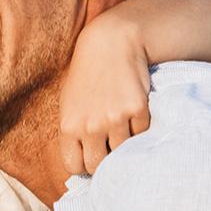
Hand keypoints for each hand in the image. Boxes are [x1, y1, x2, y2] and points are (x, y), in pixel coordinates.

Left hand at [59, 14, 152, 175]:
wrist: (111, 43)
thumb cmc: (87, 75)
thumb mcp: (68, 104)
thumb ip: (72, 133)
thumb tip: (81, 163)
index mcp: (68, 126)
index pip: (75, 167)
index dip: (84, 164)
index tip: (91, 155)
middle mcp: (90, 126)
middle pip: (99, 165)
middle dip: (105, 160)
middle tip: (109, 145)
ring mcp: (114, 118)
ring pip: (123, 151)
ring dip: (125, 142)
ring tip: (121, 122)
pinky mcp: (137, 109)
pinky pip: (142, 133)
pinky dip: (140, 126)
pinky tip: (133, 109)